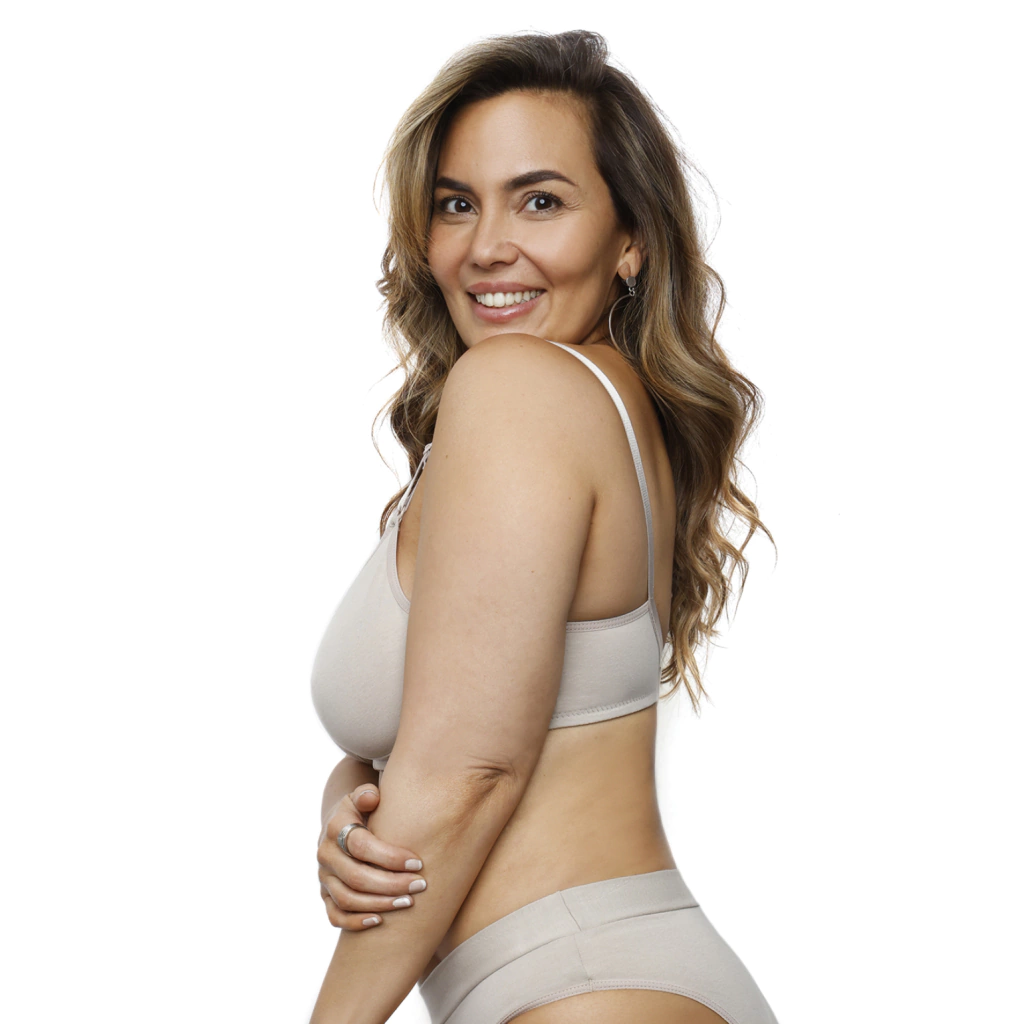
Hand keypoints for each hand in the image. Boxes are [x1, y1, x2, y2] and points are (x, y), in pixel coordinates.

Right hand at [316, 783, 427, 929]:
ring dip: (379, 904)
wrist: (342, 824)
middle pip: (356, 876)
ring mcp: (324, 877)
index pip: (362, 846)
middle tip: (420, 885)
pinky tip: (379, 921)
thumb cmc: (363, 810)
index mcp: (335, 827)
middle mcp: (326, 854)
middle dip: (391, 884)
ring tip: (408, 903)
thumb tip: (371, 798)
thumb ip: (367, 794)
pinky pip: (335, 915)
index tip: (418, 863)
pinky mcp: (325, 894)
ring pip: (347, 899)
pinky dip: (355, 922)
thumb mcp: (363, 795)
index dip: (390, 857)